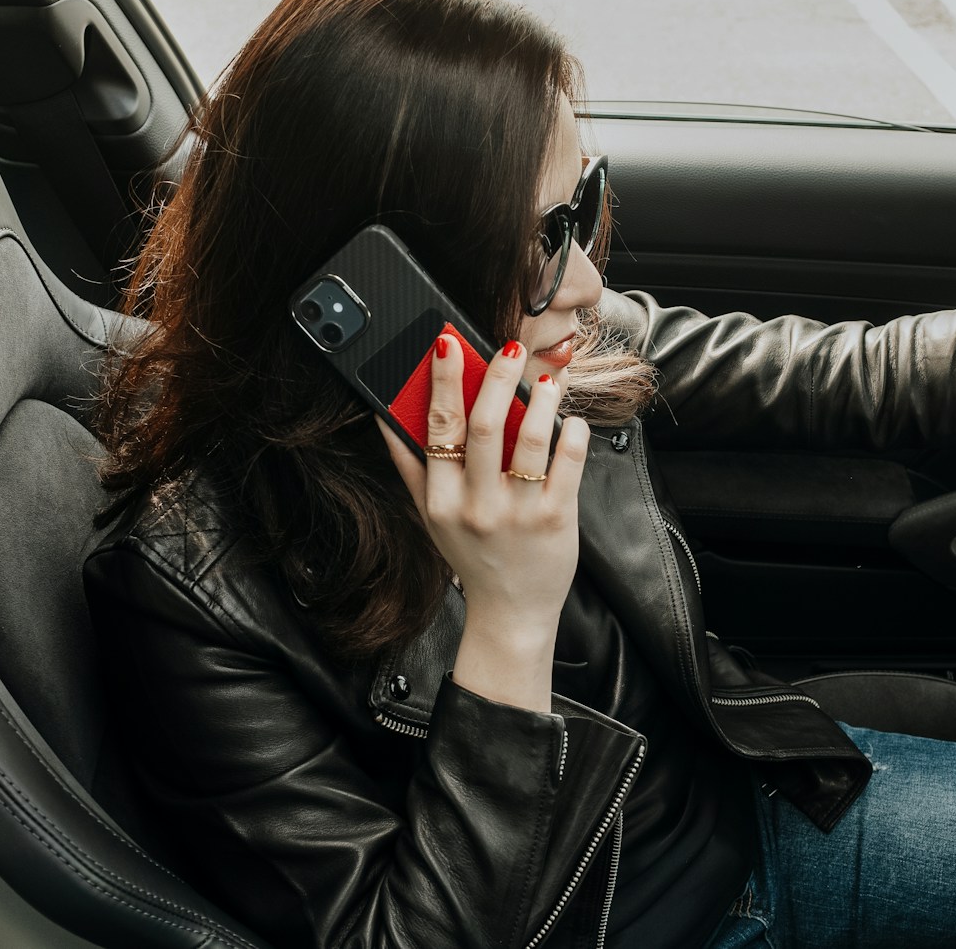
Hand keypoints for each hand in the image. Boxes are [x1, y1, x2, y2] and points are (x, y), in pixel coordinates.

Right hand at [379, 335, 589, 711]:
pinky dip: (572, 435)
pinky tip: (571, 420)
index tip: (449, 344)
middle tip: (510, 348)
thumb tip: (384, 417)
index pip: (438, 428)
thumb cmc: (471, 557)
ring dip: (541, 401)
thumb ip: (409, 467)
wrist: (511, 612)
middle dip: (496, 378)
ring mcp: (518, 513)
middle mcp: (477, 505)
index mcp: (440, 499)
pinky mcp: (557, 520)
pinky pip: (568, 465)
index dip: (442, 381)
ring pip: (531, 440)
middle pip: (485, 427)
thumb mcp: (429, 516)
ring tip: (548, 380)